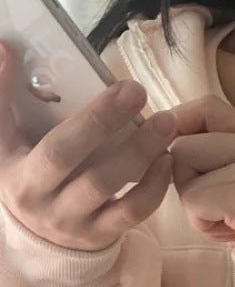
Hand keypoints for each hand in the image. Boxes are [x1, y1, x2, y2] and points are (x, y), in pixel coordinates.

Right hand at [0, 40, 176, 251]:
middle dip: (107, 124)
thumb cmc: (29, 177)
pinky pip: (133, 212)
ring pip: (109, 187)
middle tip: (138, 92)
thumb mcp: (7, 145)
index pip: (51, 144)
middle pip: (78, 162)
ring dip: (141, 153)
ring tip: (165, 124)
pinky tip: (167, 160)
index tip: (114, 84)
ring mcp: (75, 222)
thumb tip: (5, 48)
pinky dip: (153, 187)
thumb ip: (4, 100)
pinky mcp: (103, 235)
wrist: (39, 237)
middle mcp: (44, 201)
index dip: (85, 117)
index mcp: (18, 173)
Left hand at [168, 95, 234, 259]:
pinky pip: (194, 201)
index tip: (176, 155)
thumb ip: (216, 156)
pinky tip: (230, 230)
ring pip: (183, 171)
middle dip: (184, 179)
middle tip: (214, 206)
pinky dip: (202, 222)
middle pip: (184, 143)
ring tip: (225, 219)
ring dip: (193, 204)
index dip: (179, 125)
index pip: (206, 107)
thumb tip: (163, 144)